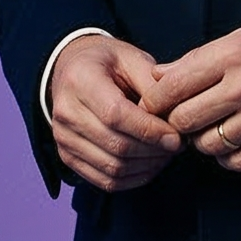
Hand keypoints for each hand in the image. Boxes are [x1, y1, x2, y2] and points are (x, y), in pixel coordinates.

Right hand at [49, 34, 183, 191]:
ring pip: (112, 167)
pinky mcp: (67, 158)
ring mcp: (63, 138)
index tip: (176, 136)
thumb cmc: (107, 62)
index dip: (149, 130)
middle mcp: (66, 112)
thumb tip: (175, 116)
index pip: (116, 115)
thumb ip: (152, 84)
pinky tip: (150, 165)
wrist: (71, 71)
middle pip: (115, 145)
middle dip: (153, 151)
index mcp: (81, 80)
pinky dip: (133, 179)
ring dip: (146, 166)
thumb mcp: (131, 59)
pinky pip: (104, 181)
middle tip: (177, 146)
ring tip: (166, 154)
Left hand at [139, 14, 240, 172]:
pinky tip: (230, 143)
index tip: (153, 104)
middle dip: (176, 122)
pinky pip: (238, 162)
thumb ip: (201, 58)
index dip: (155, 99)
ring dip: (202, 140)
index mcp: (234, 53)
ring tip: (209, 128)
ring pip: (208, 144)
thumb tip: (161, 75)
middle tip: (180, 119)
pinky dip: (227, 157)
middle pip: (185, 119)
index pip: (174, 85)